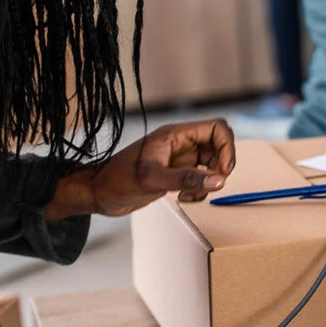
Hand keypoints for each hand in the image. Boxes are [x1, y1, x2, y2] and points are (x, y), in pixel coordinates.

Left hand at [48, 120, 235, 218]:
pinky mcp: (173, 174)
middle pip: (217, 146)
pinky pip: (198, 178)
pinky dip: (198, 190)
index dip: (227, 147)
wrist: (98, 194)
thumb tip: (219, 180)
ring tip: (192, 194)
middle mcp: (179, 144)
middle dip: (220, 167)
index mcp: (174, 135)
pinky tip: (183, 198)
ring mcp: (177, 159)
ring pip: (210, 164)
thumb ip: (187, 179)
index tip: (223, 171)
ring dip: (209, 181)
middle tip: (213, 184)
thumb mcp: (152, 179)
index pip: (216, 128)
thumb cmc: (117, 180)